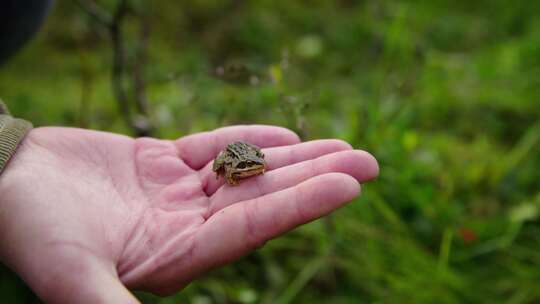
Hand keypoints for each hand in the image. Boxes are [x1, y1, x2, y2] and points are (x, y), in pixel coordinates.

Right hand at [0, 125, 377, 302]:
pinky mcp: (162, 166)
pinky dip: (248, 141)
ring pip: (248, 173)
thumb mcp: (72, 273)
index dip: (302, 204)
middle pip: (264, 198)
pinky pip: (214, 149)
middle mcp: (186, 226)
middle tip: (368, 160)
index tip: (349, 183)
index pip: (253, 227)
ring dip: (296, 159)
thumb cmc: (27, 229)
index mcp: (176, 255)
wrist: (1, 183)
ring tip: (343, 146)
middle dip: (317, 178)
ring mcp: (177, 195)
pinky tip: (285, 137)